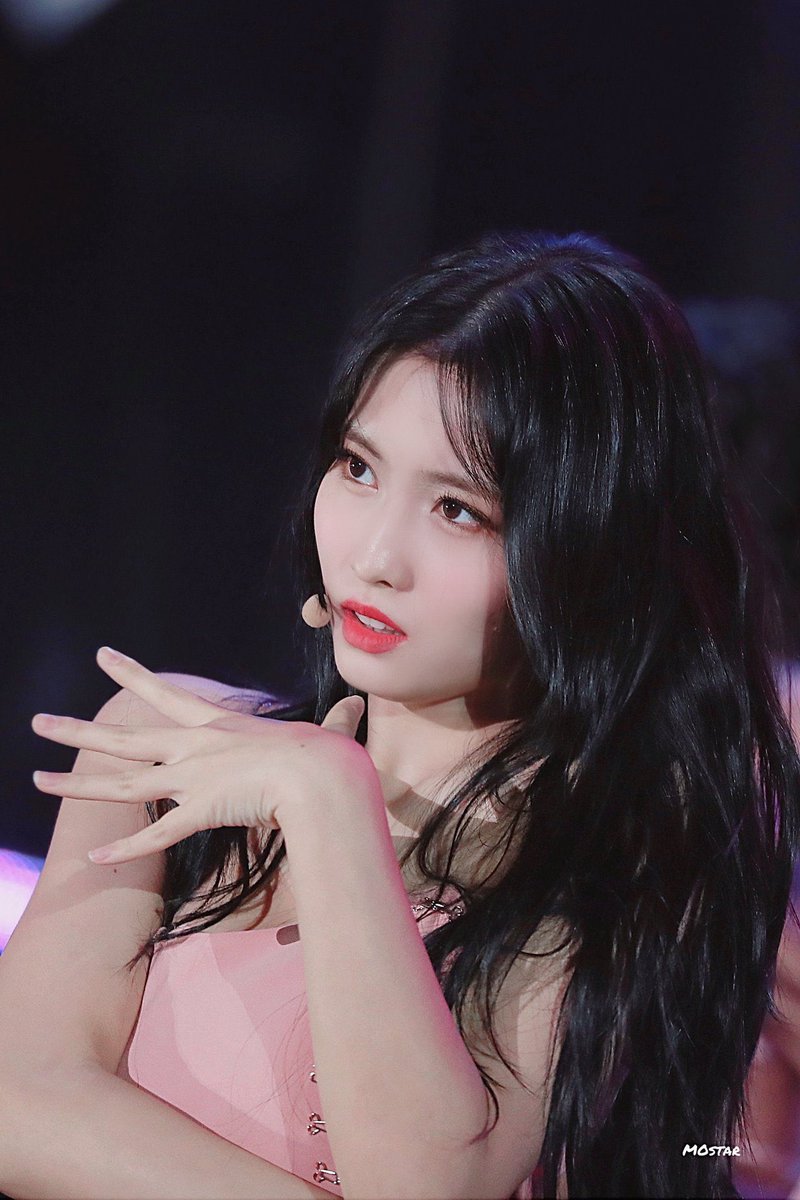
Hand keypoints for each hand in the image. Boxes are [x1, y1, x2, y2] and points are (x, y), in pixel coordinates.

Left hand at [31, 646, 373, 863]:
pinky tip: (94, 857)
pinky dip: (125, 846)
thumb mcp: (328, 732)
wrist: (326, 776)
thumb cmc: (330, 756)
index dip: (131, 675)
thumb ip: (336, 722)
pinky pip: (155, 833)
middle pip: (125, 738)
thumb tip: (359, 705)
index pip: (165, 695)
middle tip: (40, 723)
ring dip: (77, 782)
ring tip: (37, 778)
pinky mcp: (200, 809)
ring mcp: (193, 778)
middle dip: (79, 731)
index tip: (102, 657)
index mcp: (218, 726)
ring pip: (123, 782)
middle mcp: (195, 747)